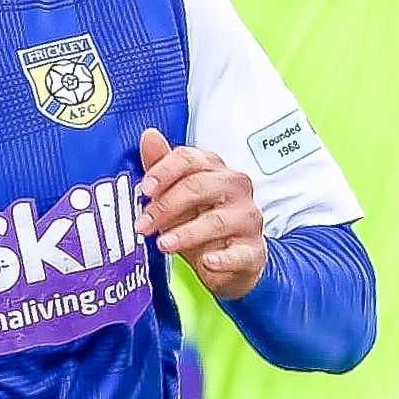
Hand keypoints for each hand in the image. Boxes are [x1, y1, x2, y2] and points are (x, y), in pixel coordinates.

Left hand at [133, 128, 266, 298]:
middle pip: (200, 186)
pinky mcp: (254, 249)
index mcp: (215, 169)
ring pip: (216, 220)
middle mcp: (236, 188)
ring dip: (185, 233)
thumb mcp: (177, 196)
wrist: (229, 260)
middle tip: (143, 224)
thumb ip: (162, 168)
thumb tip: (148, 137)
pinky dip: (223, 259)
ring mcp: (247, 218)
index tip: (144, 189)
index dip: (164, 172)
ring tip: (163, 244)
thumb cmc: (202, 221)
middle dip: (167, 205)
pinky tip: (207, 261)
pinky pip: (239, 253)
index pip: (189, 159)